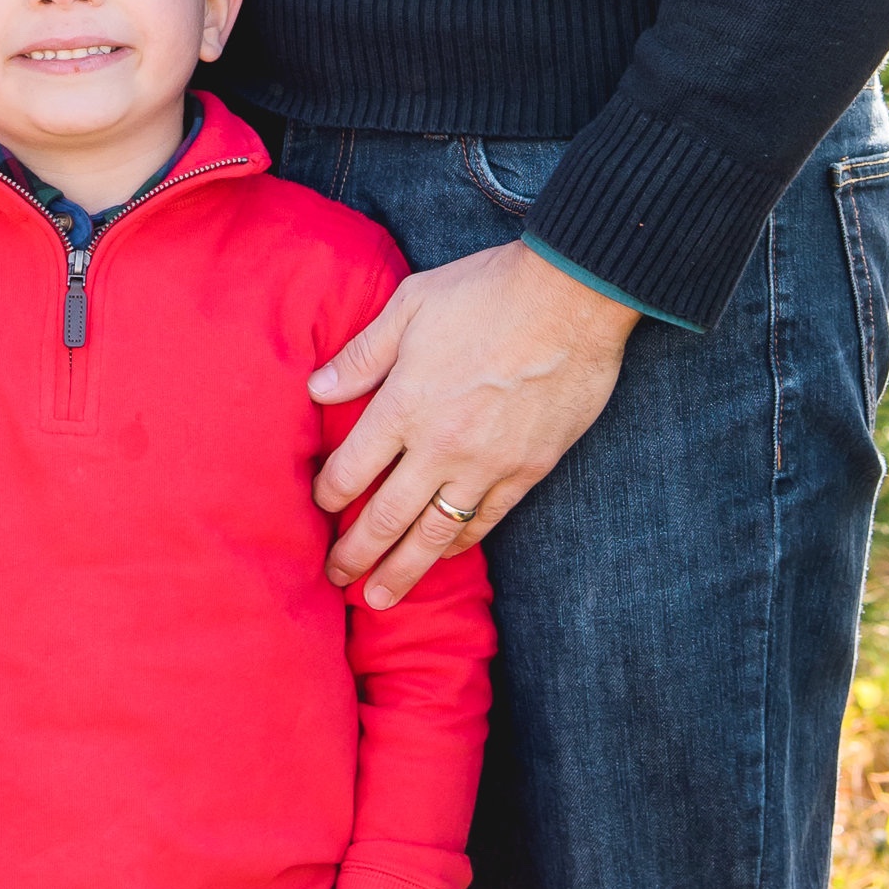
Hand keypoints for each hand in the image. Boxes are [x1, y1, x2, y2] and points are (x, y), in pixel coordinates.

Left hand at [312, 242, 637, 606]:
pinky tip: (442, 558)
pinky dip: (459, 546)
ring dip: (402, 570)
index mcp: (404, 404)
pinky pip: (486, 523)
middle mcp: (440, 446)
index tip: (318, 504)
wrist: (573, 298)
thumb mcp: (410, 306)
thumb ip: (361, 355)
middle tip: (334, 577)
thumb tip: (315, 389)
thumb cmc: (487, 292)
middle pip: (385, 516)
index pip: (351, 469)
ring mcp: (486, 465)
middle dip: (355, 553)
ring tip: (379, 597)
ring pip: (434, 535)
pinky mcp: (528, 471)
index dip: (328, 493)